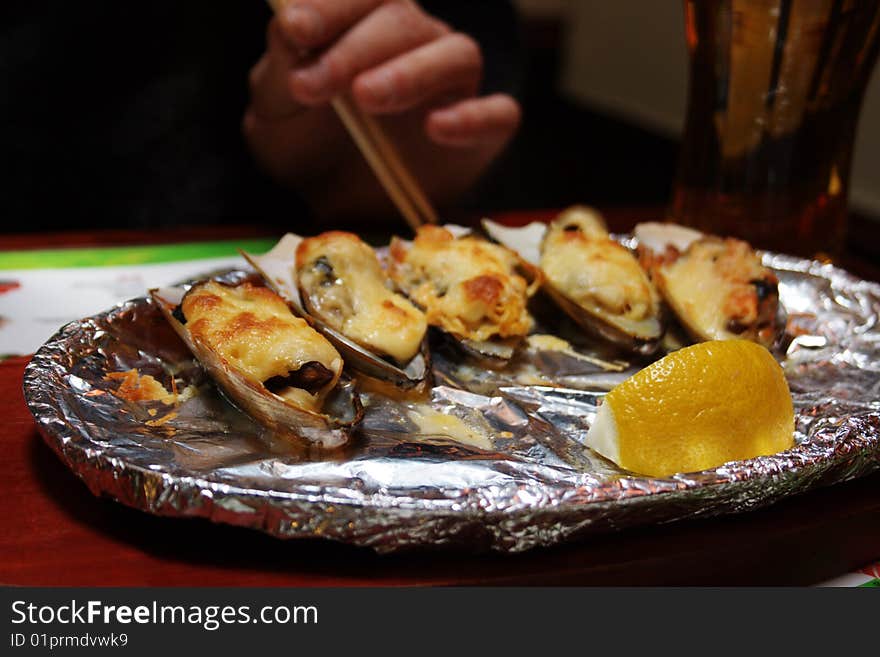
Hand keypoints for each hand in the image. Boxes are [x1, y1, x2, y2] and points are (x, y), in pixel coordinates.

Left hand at [243, 0, 520, 219]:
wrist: (334, 204)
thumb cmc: (306, 145)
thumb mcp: (275, 112)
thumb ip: (279, 68)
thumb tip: (289, 25)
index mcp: (366, 22)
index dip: (332, 5)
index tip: (296, 30)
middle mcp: (417, 43)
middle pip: (405, 21)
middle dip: (355, 49)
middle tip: (314, 86)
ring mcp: (454, 86)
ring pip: (458, 54)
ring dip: (411, 72)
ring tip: (366, 98)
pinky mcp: (482, 133)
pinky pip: (498, 114)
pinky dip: (474, 117)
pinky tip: (437, 128)